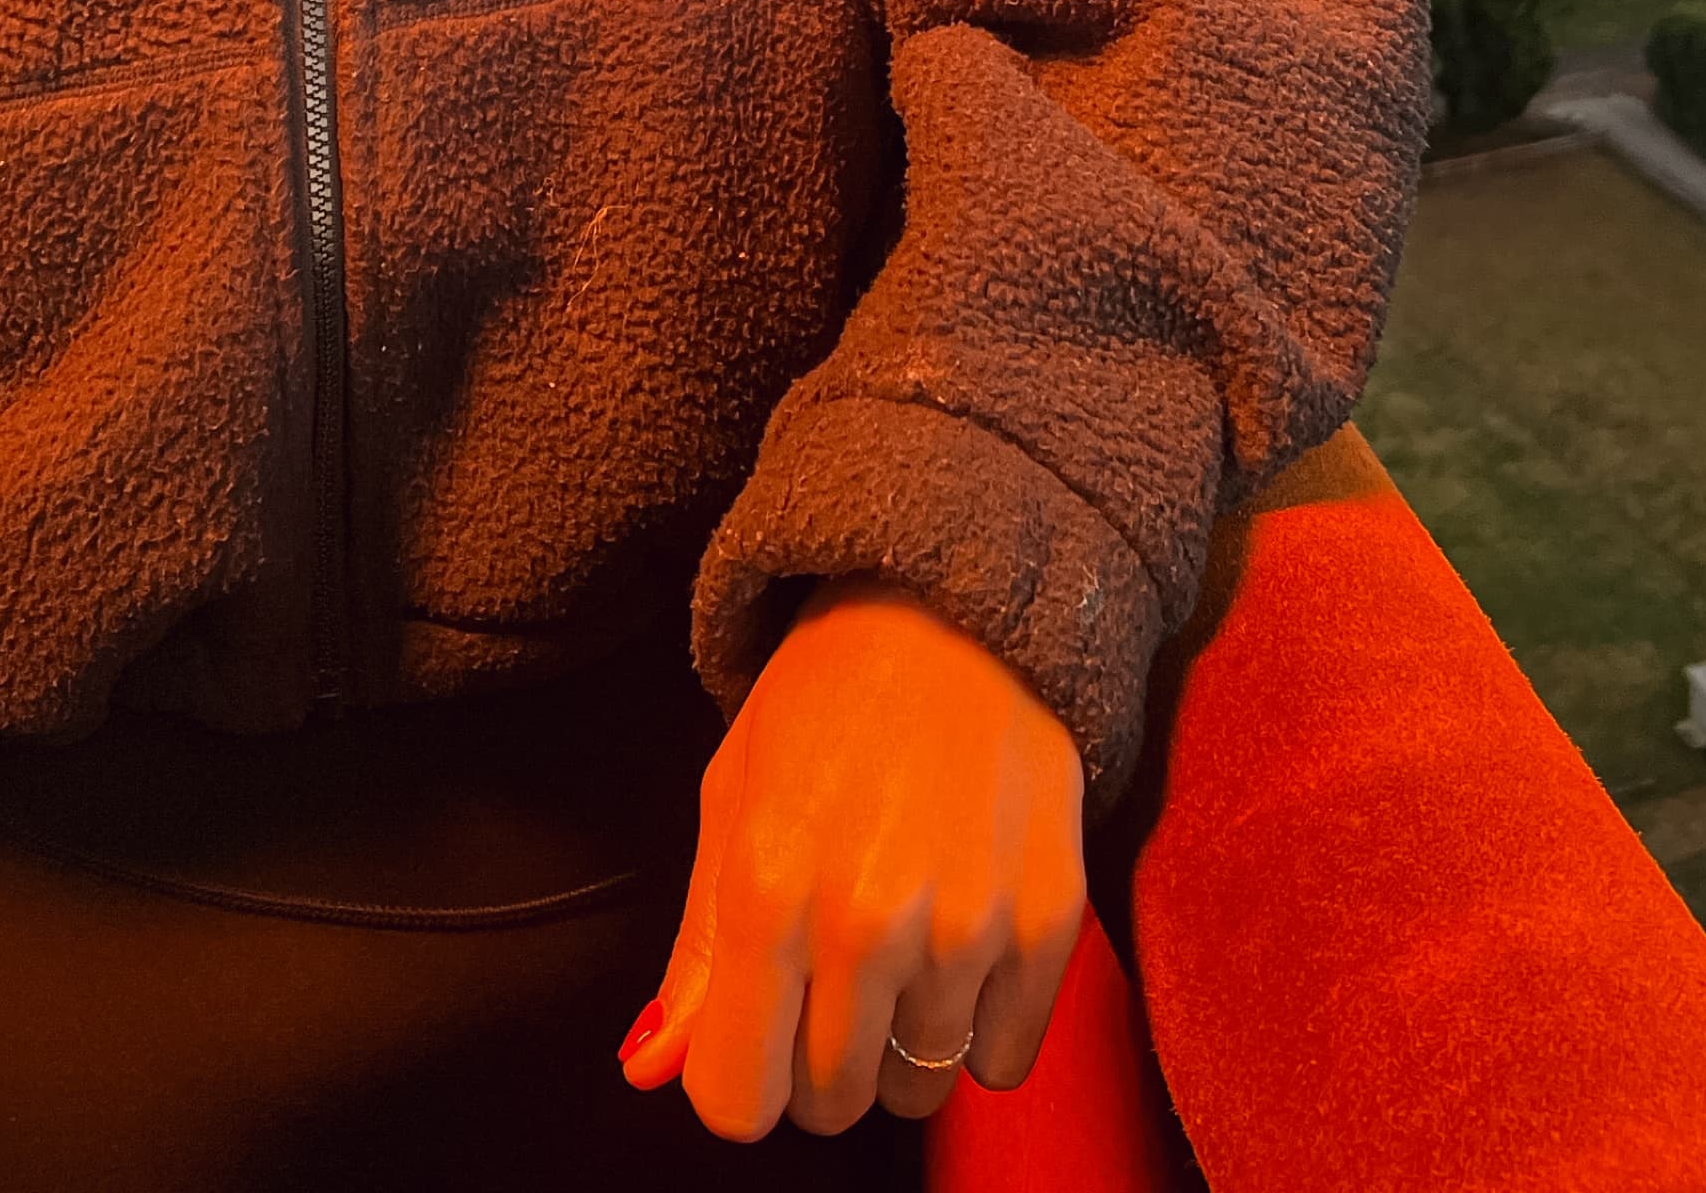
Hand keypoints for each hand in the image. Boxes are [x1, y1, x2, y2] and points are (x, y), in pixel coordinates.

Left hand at [619, 580, 1085, 1140]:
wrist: (957, 603)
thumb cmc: (828, 692)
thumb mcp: (733, 794)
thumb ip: (698, 948)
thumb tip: (654, 1068)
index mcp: (766, 888)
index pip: (737, 1103)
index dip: (738, 1077)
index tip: (755, 1030)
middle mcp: (865, 922)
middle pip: (830, 1103)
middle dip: (818, 1056)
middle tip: (830, 968)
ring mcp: (966, 927)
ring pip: (917, 1090)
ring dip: (901, 1041)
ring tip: (902, 943)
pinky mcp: (1051, 920)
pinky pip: (1004, 1061)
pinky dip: (981, 1026)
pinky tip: (963, 944)